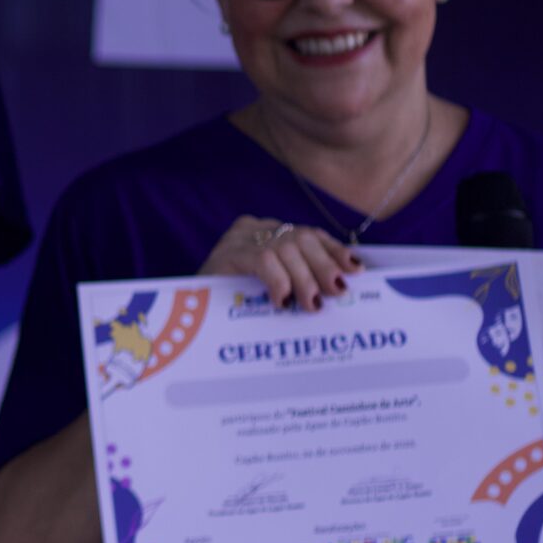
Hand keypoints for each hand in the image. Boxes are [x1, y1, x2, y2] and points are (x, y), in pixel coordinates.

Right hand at [199, 216, 359, 309]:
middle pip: (300, 238)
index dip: (333, 250)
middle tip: (337, 293)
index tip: (355, 269)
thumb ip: (295, 278)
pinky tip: (281, 301)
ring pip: (285, 249)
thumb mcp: (269, 287)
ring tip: (312, 304)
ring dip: (305, 278)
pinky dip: (278, 281)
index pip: (308, 234)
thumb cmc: (232, 305)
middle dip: (324, 265)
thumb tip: (338, 287)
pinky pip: (263, 260)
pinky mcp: (225, 253)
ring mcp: (237, 239)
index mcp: (265, 232)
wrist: (186, 313)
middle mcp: (253, 229)